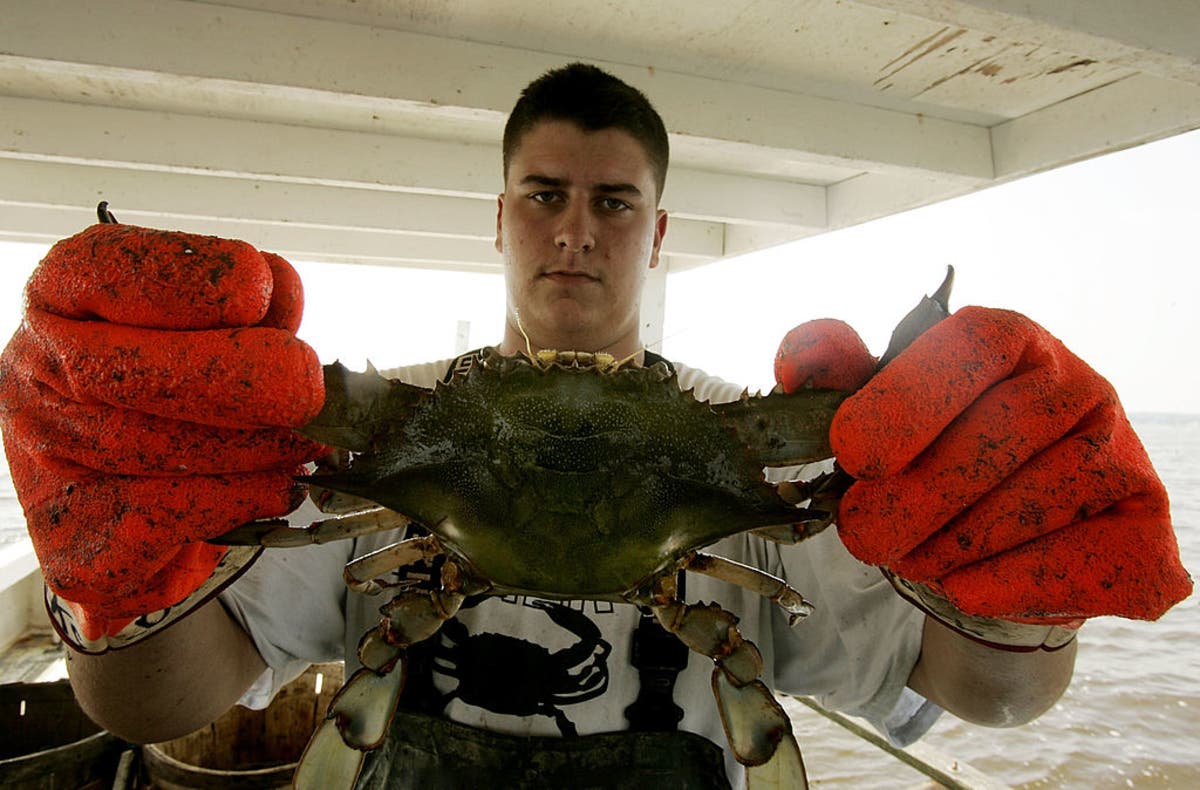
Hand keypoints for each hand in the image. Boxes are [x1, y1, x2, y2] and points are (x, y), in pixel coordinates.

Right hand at [0, 220, 326, 643]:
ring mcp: (43, 461)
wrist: (151, 517)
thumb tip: (278, 294)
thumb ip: (250, 311)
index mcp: (65, 300)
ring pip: (148, 451)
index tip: (256, 287)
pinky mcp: (75, 548)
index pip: (100, 270)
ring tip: (313, 441)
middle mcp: (36, 372)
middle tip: (307, 383)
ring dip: (252, 447)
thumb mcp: (224, 331)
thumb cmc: (192, 399)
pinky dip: (237, 498)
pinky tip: (281, 486)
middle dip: (229, 376)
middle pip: (119, 371)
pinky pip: (163, 517)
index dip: (180, 279)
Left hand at [775, 308, 1191, 626]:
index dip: (910, 395)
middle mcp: (1077, 384)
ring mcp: (1120, 452)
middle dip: (917, 495)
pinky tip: (964, 589)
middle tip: (863, 535)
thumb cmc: (930, 465)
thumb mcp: (874, 414)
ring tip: (909, 559)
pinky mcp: (1145, 526)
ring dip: (958, 542)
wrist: (994, 548)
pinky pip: (1090, 556)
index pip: (974, 343)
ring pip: (1043, 496)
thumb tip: (799, 364)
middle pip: (1005, 428)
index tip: (853, 453)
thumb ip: (837, 381)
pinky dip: (1014, 581)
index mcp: (1009, 340)